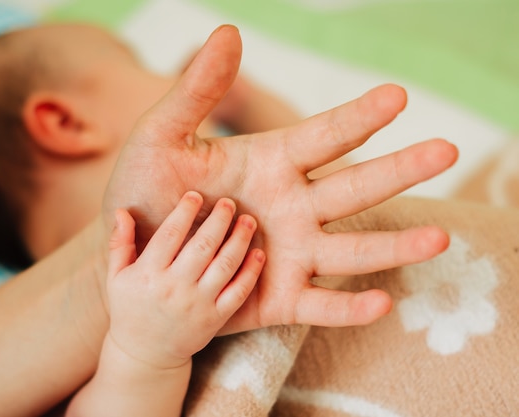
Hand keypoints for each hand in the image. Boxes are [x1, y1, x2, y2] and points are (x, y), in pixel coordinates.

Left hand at [103, 25, 457, 333]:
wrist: (135, 256)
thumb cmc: (146, 192)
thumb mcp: (161, 137)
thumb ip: (195, 92)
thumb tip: (227, 32)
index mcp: (270, 162)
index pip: (324, 136)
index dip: (358, 117)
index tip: (396, 96)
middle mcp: (293, 205)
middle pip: (354, 186)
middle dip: (399, 170)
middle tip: (447, 150)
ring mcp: (290, 251)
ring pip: (351, 247)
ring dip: (394, 243)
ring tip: (438, 238)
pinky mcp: (278, 297)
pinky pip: (320, 304)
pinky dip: (349, 307)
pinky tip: (381, 303)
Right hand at [105, 191, 263, 368]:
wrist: (144, 354)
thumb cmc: (129, 309)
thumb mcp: (116, 277)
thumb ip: (119, 243)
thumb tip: (122, 210)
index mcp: (148, 274)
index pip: (170, 235)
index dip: (184, 212)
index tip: (196, 195)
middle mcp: (174, 288)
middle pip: (202, 246)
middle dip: (219, 220)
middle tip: (229, 202)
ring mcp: (197, 304)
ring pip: (224, 266)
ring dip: (239, 240)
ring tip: (248, 220)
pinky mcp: (215, 319)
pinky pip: (238, 292)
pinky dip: (251, 272)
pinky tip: (258, 253)